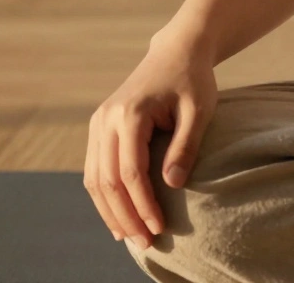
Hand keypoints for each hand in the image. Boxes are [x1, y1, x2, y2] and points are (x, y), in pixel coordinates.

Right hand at [84, 33, 217, 248]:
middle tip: (144, 242)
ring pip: (94, 178)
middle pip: (106, 180)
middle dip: (124, 215)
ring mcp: (98, 123)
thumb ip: (185, 146)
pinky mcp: (99, 127)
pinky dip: (103, 195)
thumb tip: (173, 185)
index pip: (130, 171)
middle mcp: (106, 119)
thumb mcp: (199, 110)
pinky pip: (94, 169)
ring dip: (109, 211)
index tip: (159, 227)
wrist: (176, 52)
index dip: (143, 204)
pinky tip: (117, 215)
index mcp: (130, 114)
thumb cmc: (193, 80)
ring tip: (128, 237)